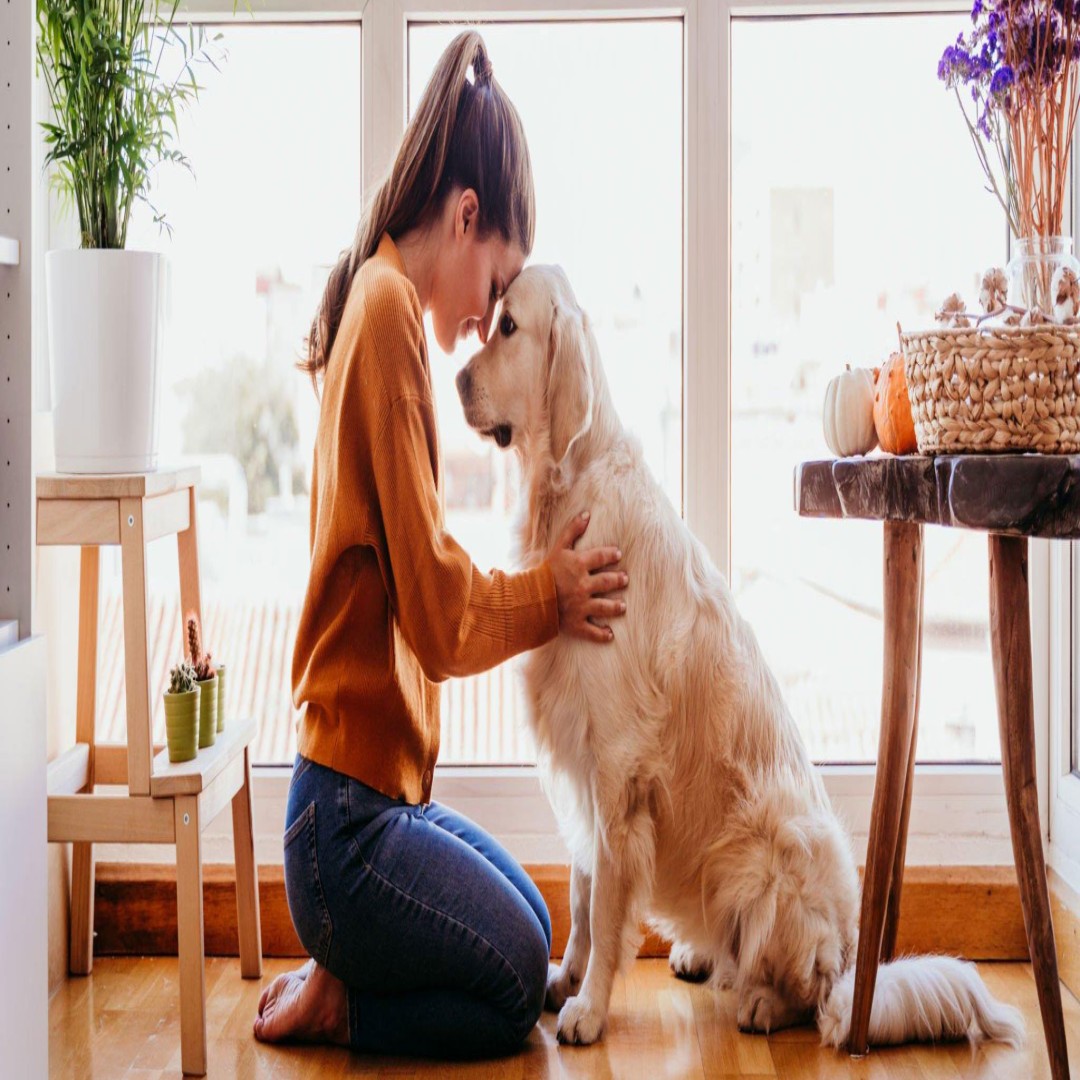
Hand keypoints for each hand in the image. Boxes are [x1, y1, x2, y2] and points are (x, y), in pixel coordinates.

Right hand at [546, 511, 626, 642]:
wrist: (526, 598)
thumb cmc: (543, 571)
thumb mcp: (558, 548)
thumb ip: (572, 530)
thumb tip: (587, 513)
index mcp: (579, 565)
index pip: (602, 557)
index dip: (612, 555)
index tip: (618, 555)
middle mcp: (583, 585)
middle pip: (608, 582)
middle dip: (619, 580)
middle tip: (624, 579)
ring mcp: (581, 606)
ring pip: (605, 607)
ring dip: (616, 607)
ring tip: (622, 606)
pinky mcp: (576, 623)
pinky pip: (592, 631)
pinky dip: (602, 634)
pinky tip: (610, 634)